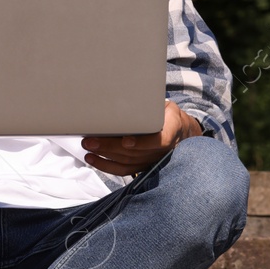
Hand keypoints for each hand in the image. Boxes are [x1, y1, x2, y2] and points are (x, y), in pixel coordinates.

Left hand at [80, 100, 199, 175]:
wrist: (181, 133)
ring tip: (88, 146)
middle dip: (110, 146)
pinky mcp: (142, 166)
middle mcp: (161, 151)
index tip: (126, 140)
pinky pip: (123, 170)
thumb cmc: (169, 117)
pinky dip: (106, 166)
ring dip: (104, 155)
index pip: (159, 141)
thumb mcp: (168, 108)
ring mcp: (151, 161)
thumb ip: (153, 107)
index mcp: (170, 132)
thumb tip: (132, 98)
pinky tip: (92, 158)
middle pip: (134, 152)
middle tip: (91, 139)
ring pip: (126, 162)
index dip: (141, 142)